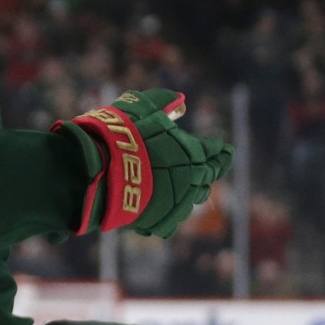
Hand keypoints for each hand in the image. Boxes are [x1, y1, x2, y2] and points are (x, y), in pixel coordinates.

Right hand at [53, 89, 232, 238]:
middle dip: (210, 169)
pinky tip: (162, 207)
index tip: (225, 149)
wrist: (99, 171)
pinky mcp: (160, 223)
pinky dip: (167, 213)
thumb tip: (181, 101)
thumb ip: (164, 101)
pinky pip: (171, 221)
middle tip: (213, 166)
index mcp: (193, 153)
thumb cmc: (121, 135)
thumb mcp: (142, 105)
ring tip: (187, 187)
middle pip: (208, 177)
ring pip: (192, 201)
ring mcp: (177, 204)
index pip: (215, 151)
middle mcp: (191, 180)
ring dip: (190, 192)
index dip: (219, 149)